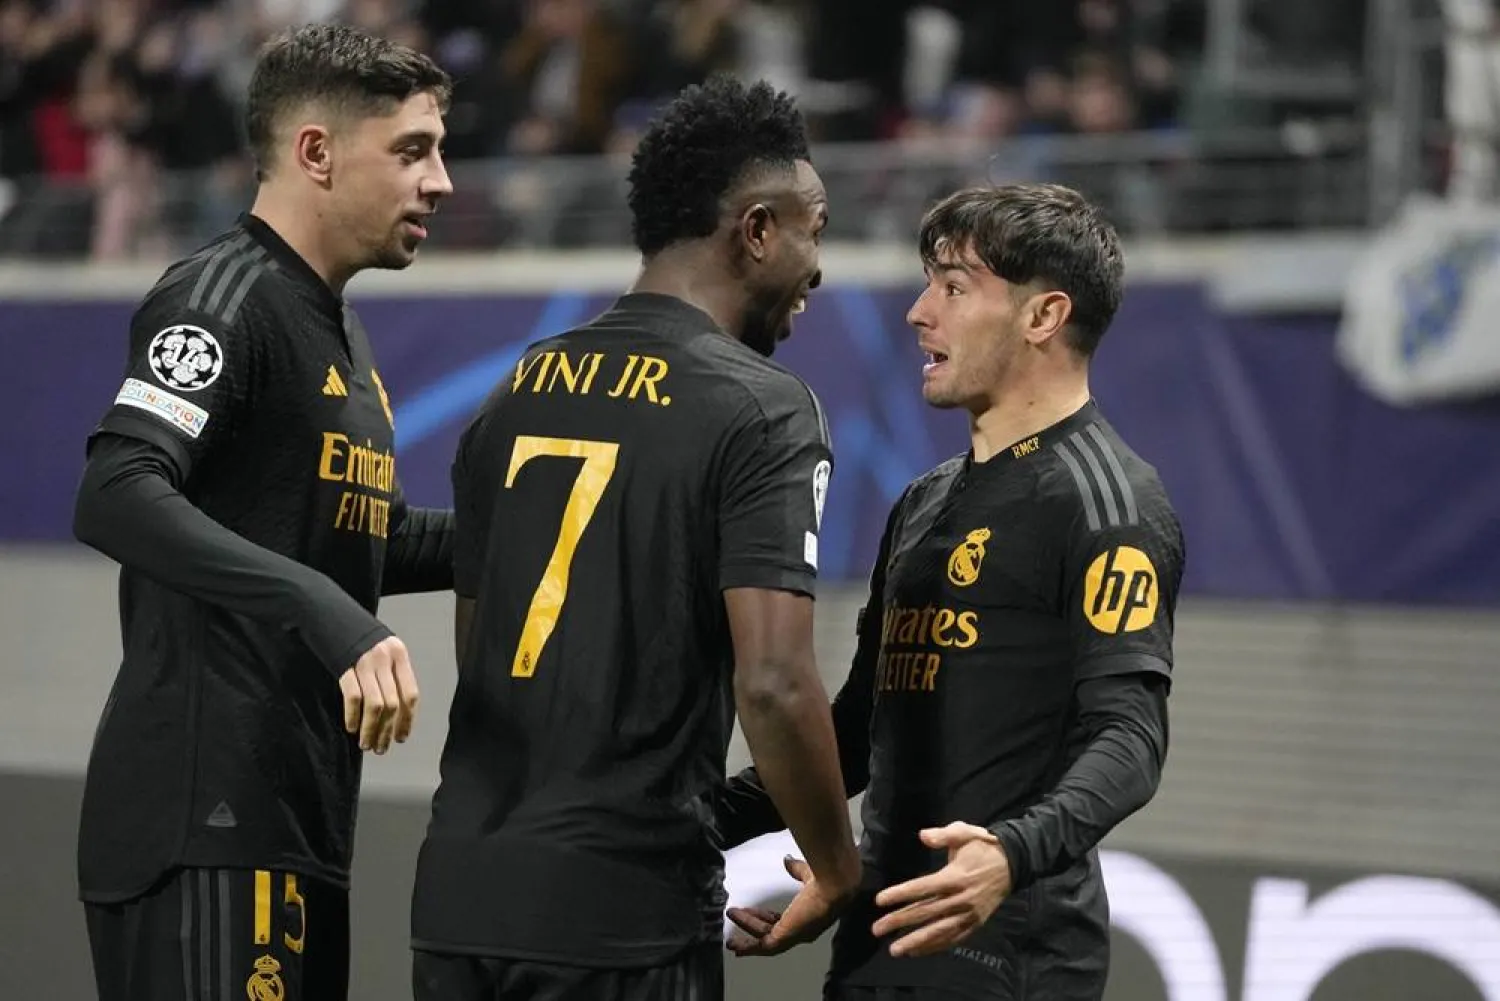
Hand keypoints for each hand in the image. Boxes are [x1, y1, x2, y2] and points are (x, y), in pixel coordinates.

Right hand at [338, 636, 418, 753]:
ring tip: (366, 743)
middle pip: (393, 703)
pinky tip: (351, 727)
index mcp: (399, 655)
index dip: (407, 720)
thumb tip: (395, 713)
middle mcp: (385, 658)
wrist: (328, 613)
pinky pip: (354, 697)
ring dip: (371, 729)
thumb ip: (390, 674)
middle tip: (380, 748)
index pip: (410, 694)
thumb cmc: (356, 637)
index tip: (401, 738)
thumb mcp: (381, 651)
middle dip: (387, 731)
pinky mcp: (345, 665)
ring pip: (375, 705)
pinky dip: (353, 716)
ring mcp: (365, 661)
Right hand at [726, 856, 852, 956]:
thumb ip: (796, 869)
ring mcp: (793, 935)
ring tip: (730, 923)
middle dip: (751, 922)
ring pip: (763, 937)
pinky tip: (733, 944)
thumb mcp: (806, 873)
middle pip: (770, 929)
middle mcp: (801, 929)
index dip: (765, 917)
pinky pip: (762, 945)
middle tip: (735, 913)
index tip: (753, 912)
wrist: (834, 886)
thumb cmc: (826, 879)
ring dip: (746, 929)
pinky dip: (747, 946)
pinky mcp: (785, 938)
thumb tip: (787, 860)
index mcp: (807, 915)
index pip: (782, 919)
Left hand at [871, 822, 1011, 957]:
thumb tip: (922, 836)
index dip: (899, 894)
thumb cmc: (983, 847)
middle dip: (899, 921)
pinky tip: (918, 951)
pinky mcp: (975, 923)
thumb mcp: (965, 833)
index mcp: (955, 877)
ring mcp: (969, 914)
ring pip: (938, 931)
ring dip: (915, 942)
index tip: (879, 900)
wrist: (1012, 864)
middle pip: (925, 912)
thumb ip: (943, 834)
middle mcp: (961, 899)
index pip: (922, 888)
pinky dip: (935, 946)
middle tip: (876, 929)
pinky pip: (953, 938)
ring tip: (894, 950)